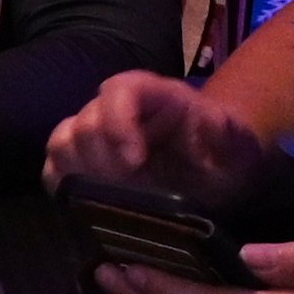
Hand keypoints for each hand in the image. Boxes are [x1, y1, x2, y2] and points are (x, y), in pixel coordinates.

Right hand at [45, 72, 272, 211]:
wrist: (218, 167)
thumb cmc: (226, 153)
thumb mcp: (238, 145)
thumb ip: (226, 133)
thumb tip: (211, 121)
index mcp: (155, 95)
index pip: (120, 91)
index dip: (117, 122)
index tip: (135, 161)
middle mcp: (119, 108)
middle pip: (86, 120)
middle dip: (102, 159)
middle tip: (129, 190)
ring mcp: (99, 135)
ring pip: (63, 140)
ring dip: (79, 172)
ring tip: (109, 197)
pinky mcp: (87, 163)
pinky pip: (55, 166)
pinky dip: (62, 184)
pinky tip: (86, 203)